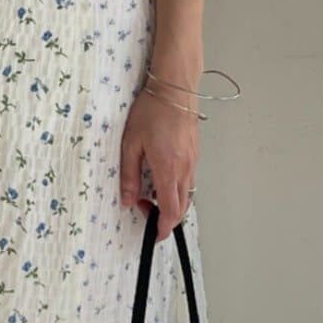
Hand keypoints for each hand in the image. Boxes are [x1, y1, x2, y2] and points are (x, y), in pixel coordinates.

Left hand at [119, 82, 198, 239]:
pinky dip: (176, 190)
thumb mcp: (130, 144)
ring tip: (148, 192)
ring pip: (186, 196)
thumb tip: (127, 200)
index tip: (153, 235)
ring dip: (170, 203)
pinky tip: (160, 179)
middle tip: (142, 207)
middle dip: (164, 218)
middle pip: (181, 209)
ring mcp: (193, 163)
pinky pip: (188, 182)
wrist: (175, 88)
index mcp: (168, 169)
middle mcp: (184, 170)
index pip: (170, 211)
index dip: (162, 228)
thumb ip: (128, 175)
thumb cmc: (152, 111)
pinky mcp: (195, 155)